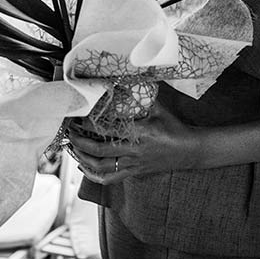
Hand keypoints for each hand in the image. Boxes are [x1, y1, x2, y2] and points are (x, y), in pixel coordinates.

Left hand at [65, 102, 200, 184]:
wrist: (189, 150)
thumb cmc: (174, 127)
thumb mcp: (159, 108)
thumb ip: (142, 96)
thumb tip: (125, 80)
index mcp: (140, 133)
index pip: (108, 130)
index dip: (90, 125)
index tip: (79, 117)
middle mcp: (134, 151)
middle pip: (99, 151)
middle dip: (80, 142)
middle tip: (70, 132)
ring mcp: (133, 164)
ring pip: (101, 168)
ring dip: (83, 158)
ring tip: (73, 147)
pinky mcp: (134, 173)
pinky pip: (109, 178)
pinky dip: (93, 174)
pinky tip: (84, 166)